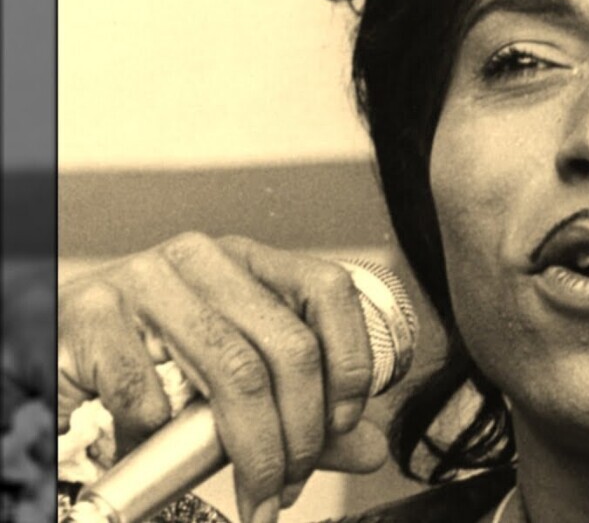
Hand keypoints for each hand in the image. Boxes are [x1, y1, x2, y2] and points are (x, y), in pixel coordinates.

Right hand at [58, 233, 388, 522]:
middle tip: (290, 484)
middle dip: (302, 432)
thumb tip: (371, 448)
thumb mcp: (233, 377)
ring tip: (258, 493)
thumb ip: (304, 411)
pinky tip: (156, 446)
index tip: (345, 425)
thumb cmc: (152, 361)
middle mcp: (203, 258)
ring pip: (233, 369)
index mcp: (248, 261)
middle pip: (288, 346)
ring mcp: (145, 279)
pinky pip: (147, 388)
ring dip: (255, 449)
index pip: (328, 289)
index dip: (350, 362)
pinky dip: (159, 434)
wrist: (53, 350)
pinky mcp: (91, 311)